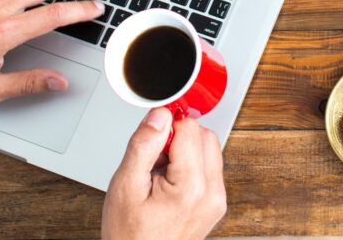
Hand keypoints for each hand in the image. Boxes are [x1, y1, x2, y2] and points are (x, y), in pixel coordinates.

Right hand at [103, 109, 226, 239]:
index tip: (151, 144)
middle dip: (177, 139)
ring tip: (160, 175)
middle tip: (153, 162)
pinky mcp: (216, 203)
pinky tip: (170, 183)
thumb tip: (159, 115)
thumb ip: (143, 145)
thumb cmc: (129, 233)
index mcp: (191, 188)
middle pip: (204, 136)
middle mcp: (212, 194)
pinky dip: (191, 166)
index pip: (189, 128)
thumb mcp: (126, 185)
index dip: (166, 129)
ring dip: (185, 151)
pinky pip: (209, 167)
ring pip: (209, 148)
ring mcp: (217, 200)